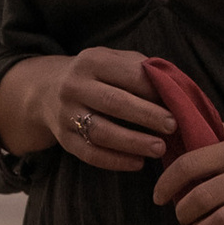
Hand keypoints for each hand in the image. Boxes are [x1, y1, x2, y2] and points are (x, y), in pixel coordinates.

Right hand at [0, 47, 173, 172]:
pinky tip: (138, 163)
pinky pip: (90, 154)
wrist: (47, 90)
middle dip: (147, 116)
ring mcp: (66, 114)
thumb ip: (142, 69)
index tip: (177, 102)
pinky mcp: (64, 139)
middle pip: (114, 102)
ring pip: (101, 131)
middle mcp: (75, 85)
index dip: (154, 89)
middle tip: (173, 126)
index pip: (128, 75)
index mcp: (92, 61)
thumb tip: (176, 88)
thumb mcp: (113, 60)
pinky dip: (115, 161)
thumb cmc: (96, 76)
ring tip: (159, 149)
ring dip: (133, 142)